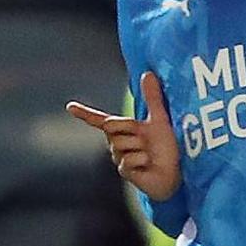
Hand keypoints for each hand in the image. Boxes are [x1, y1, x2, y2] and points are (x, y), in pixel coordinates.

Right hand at [66, 71, 180, 200]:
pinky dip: (143, 159)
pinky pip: (129, 159)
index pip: (100, 120)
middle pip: (112, 126)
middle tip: (147, 138)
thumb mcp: (160, 119)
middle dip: (131, 128)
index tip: (69, 106)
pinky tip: (149, 164)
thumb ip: (152, 98)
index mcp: (123, 129)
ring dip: (141, 146)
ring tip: (151, 153)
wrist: (175, 172)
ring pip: (122, 143)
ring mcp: (119, 158)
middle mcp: (118, 143)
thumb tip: (148, 73)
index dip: (84, 113)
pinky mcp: (124, 172)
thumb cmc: (167, 146)